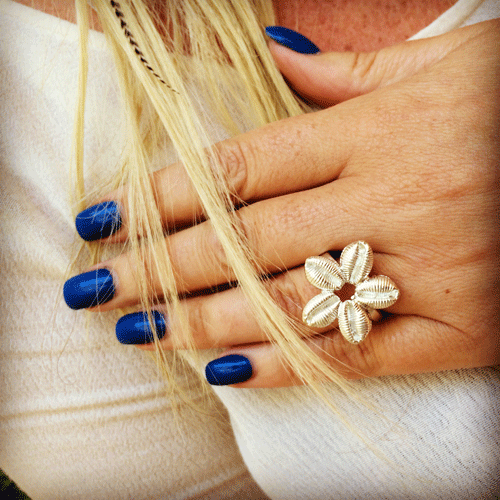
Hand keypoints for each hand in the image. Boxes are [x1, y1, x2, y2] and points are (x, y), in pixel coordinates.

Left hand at [64, 20, 499, 386]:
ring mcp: (426, 271)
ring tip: (143, 330)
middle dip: (161, 265)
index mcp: (381, 133)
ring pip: (289, 302)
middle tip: (97, 285)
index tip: (106, 218)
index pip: (240, 168)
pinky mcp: (461, 330)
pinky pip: (359, 357)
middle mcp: (393, 201)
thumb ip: (350, 74)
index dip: (163, 196)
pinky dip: (288, 367)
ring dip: (204, 321)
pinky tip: (227, 371)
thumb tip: (275, 61)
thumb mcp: (444, 70)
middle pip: (244, 239)